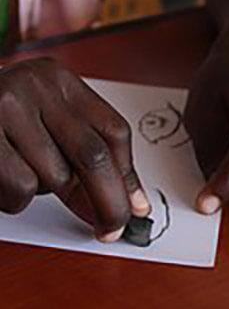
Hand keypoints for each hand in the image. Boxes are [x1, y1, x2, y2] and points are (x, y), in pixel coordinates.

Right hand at [0, 58, 150, 241]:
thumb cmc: (6, 115)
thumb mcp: (51, 120)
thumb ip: (86, 152)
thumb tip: (129, 201)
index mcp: (62, 82)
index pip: (113, 131)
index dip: (128, 175)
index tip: (135, 205)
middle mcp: (38, 87)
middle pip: (94, 156)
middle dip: (109, 202)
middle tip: (112, 226)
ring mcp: (8, 107)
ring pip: (56, 177)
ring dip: (50, 191)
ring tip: (28, 171)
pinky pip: (21, 186)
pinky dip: (18, 197)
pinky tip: (5, 178)